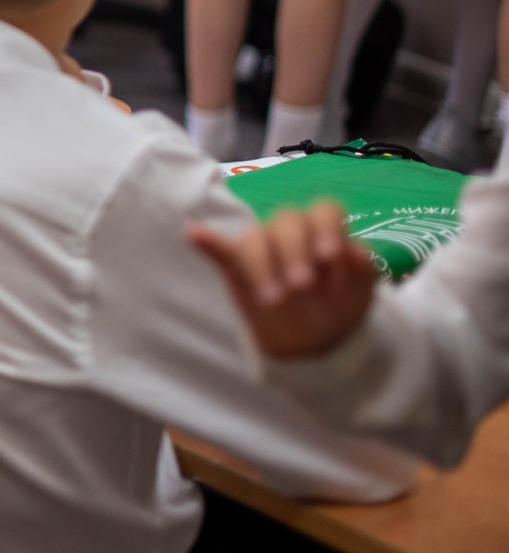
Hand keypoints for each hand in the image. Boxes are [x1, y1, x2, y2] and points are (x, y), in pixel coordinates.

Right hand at [187, 200, 379, 359]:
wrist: (314, 342)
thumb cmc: (339, 308)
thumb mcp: (360, 296)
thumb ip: (361, 271)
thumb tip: (353, 251)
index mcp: (324, 232)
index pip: (324, 210)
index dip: (326, 228)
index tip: (328, 256)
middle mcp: (292, 233)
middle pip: (288, 221)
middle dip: (294, 252)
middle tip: (302, 286)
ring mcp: (263, 248)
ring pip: (255, 237)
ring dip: (262, 264)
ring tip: (274, 299)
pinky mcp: (237, 266)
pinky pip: (219, 248)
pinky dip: (206, 240)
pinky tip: (192, 233)